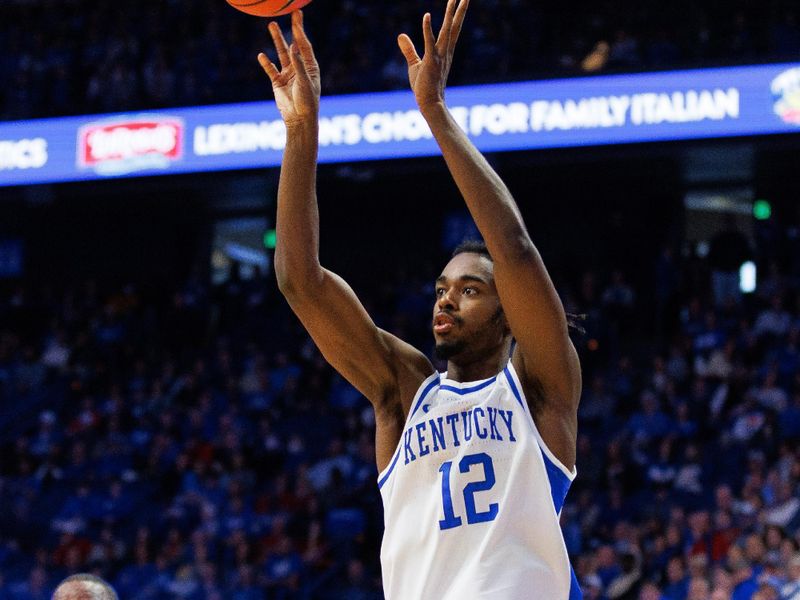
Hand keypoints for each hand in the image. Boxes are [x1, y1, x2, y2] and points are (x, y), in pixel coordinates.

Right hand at [258, 10, 319, 126]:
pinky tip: (261, 55)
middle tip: (289, 14)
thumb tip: (293, 47)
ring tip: (272, 25)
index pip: (304, 45)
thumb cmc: (307, 102)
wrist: (299, 119)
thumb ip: (298, 65)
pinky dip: (265, 63)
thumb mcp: (304, 82)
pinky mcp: (277, 82)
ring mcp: (288, 74)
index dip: (300, 31)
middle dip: (291, 30)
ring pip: (281, 53)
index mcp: (310, 67)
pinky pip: (270, 69)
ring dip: (276, 40)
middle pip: (293, 44)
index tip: (296, 18)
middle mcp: (299, 68)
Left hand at [397, 0, 468, 111]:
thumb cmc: (423, 86)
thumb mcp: (415, 64)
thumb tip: (400, 35)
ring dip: (450, 15)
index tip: (460, 1)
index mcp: (444, 51)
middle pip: (455, 27)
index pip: (452, 29)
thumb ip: (409, 49)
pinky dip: (427, 29)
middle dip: (460, 10)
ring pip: (447, 31)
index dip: (456, 15)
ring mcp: (440, 56)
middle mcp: (446, 52)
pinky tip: (427, 15)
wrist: (429, 103)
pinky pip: (429, 42)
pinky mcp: (431, 62)